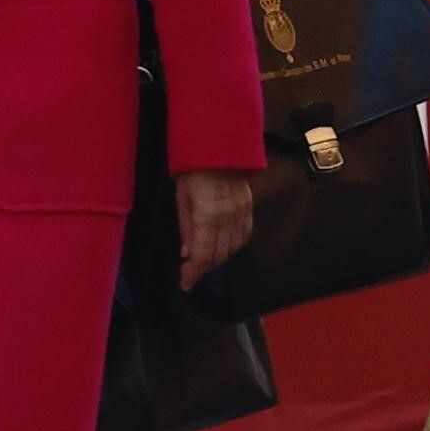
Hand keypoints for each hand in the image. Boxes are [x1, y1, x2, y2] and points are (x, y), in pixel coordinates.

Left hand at [173, 167, 257, 290]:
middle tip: (190, 275)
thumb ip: (186, 227)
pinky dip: (234, 247)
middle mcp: (228, 217)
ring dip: (219, 260)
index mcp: (208, 215)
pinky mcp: (249, 208)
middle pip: (219, 254)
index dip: (194, 273)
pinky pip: (244, 235)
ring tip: (204, 264)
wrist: (219, 146)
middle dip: (204, 268)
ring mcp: (241, 213)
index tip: (185, 283)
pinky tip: (224, 249)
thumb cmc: (193, 169)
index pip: (203, 254)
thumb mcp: (181, 197)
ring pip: (233, 247)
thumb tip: (187, 252)